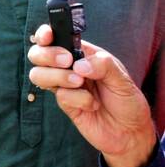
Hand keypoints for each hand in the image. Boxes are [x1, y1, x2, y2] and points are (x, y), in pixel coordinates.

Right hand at [27, 26, 157, 166]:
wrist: (128, 132)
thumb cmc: (127, 101)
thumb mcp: (122, 79)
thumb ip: (103, 65)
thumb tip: (79, 65)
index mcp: (83, 54)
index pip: (57, 38)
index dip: (45, 34)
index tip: (48, 37)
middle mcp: (69, 68)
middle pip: (38, 55)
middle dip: (48, 56)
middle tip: (67, 61)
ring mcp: (64, 86)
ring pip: (39, 75)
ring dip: (57, 77)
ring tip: (80, 83)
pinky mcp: (64, 103)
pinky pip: (58, 95)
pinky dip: (76, 99)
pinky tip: (92, 104)